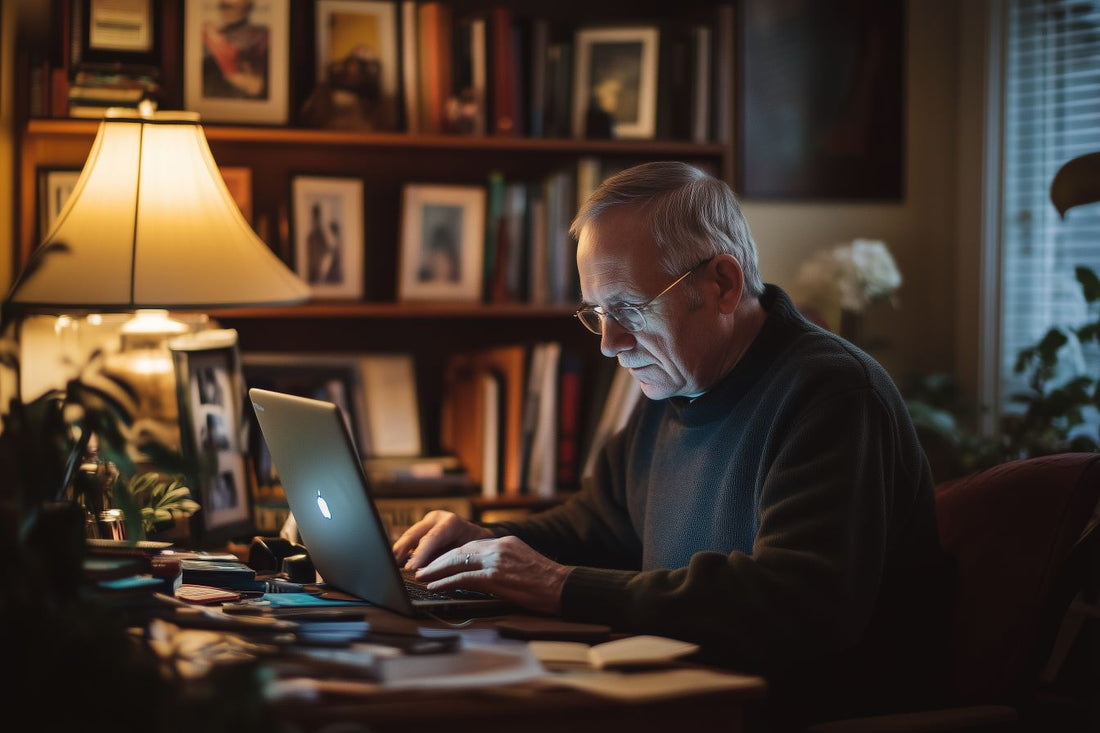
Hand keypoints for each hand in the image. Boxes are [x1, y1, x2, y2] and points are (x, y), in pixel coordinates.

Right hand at [392, 510, 493, 569]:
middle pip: (414, 534)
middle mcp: (436, 519)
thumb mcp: (470, 552)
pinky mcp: (420, 532)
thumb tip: (434, 572)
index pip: (432, 537)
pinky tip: (395, 563)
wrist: (480, 539)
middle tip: (393, 566)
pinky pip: (408, 542)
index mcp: (451, 522)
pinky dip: (401, 553)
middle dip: (402, 550)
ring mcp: (427, 524)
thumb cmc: (478, 546)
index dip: (420, 553)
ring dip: (399, 552)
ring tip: (391, 566)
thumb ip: (452, 559)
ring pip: (408, 537)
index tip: (411, 568)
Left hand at [414, 536, 571, 615]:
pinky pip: (463, 578)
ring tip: (422, 577)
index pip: (472, 545)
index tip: (440, 561)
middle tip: (423, 567)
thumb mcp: (524, 562)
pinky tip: (434, 587)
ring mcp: (496, 561)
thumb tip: (485, 572)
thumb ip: (504, 562)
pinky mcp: (495, 576)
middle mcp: (498, 547)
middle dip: (439, 559)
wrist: (562, 586)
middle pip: (461, 550)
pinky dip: (445, 582)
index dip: (453, 554)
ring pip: (458, 561)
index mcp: (506, 542)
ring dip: (436, 570)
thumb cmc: (547, 581)